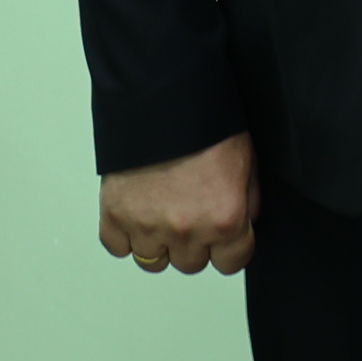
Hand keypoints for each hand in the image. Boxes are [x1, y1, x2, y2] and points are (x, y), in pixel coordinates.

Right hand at [97, 134, 255, 278]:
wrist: (163, 96)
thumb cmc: (207, 122)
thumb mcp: (246, 162)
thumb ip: (247, 203)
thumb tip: (242, 225)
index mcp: (224, 220)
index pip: (231, 264)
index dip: (229, 247)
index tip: (224, 234)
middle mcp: (185, 230)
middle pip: (191, 264)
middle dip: (194, 242)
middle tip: (191, 211)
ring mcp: (146, 226)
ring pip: (154, 261)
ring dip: (159, 241)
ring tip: (162, 210)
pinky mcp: (113, 215)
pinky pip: (117, 247)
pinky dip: (125, 234)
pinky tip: (136, 212)